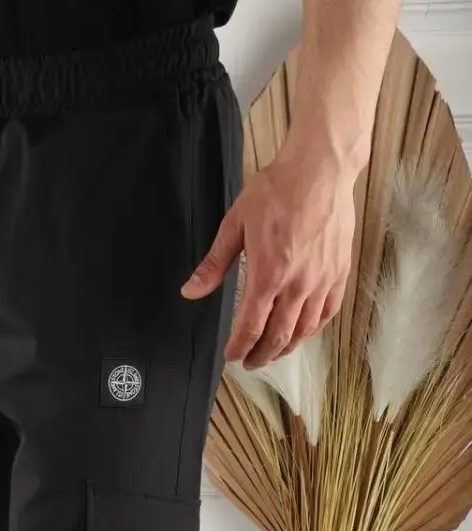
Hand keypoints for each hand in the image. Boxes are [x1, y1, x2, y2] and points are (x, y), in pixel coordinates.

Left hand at [181, 152, 356, 367]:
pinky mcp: (340, 272)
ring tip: (273, 352)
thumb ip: (214, 264)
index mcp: (268, 274)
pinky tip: (302, 332)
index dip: (239, 347)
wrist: (320, 168)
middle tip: (250, 362)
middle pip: (278, 336)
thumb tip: (190, 292)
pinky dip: (313, 329)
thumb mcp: (235, 224)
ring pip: (304, 329)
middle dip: (261, 355)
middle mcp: (297, 284)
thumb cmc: (276, 190)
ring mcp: (322, 280)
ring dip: (286, 347)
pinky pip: (328, 312)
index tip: (231, 357)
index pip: (251, 326)